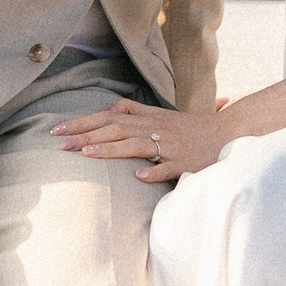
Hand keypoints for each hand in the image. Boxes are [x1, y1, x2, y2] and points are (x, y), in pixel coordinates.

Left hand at [51, 97, 242, 181]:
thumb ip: (136, 110)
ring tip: (87, 154)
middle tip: (60, 144)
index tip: (58, 130)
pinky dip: (153, 171)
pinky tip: (138, 177)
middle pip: (116, 129)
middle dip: (86, 135)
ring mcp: (170, 146)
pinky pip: (168, 167)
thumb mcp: (162, 115)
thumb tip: (111, 108)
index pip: (109, 116)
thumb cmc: (191, 127)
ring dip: (111, 149)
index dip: (83, 122)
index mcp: (148, 118)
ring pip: (136, 145)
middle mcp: (155, 129)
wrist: (227, 132)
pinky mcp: (185, 162)